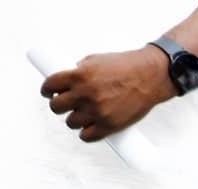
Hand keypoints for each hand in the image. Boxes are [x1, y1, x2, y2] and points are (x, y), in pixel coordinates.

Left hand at [40, 46, 178, 141]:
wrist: (150, 75)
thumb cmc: (123, 65)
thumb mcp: (94, 60)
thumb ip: (78, 71)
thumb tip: (63, 82)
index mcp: (79, 75)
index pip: (50, 85)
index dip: (46, 90)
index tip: (48, 92)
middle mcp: (85, 93)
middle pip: (56, 106)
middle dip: (57, 105)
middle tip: (63, 104)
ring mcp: (97, 111)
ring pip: (70, 122)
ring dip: (72, 119)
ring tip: (80, 114)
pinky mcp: (109, 125)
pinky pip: (87, 136)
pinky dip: (85, 133)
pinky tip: (87, 128)